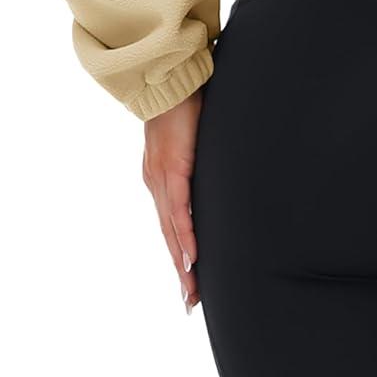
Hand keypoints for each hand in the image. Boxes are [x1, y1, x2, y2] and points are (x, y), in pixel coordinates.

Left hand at [142, 86, 203, 313]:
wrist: (168, 74)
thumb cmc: (184, 98)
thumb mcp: (193, 134)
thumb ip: (200, 152)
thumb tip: (219, 159)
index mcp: (161, 175)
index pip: (170, 222)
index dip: (180, 251)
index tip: (189, 278)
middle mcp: (157, 181)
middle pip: (169, 235)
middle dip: (181, 270)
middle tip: (190, 301)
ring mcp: (161, 176)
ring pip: (172, 229)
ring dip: (183, 261)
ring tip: (192, 289)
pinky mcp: (172, 167)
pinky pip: (178, 209)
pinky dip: (185, 234)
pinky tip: (191, 256)